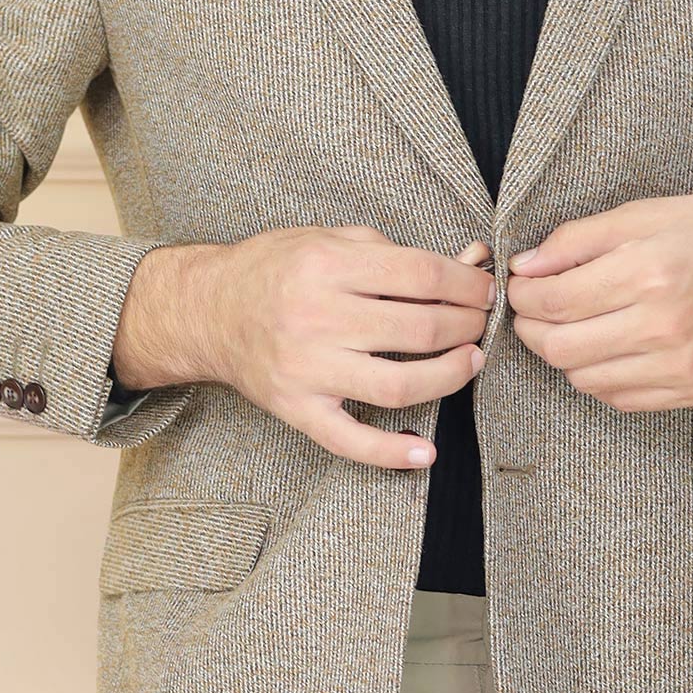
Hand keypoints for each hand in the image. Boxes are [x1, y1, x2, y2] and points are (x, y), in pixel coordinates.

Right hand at [115, 228, 496, 470]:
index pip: (419, 275)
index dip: (465, 284)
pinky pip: (349, 441)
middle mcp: (317, 318)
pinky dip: (391, 453)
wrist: (208, 310)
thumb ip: (394, 252)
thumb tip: (467, 262)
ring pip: (398, 386)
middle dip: (466, 325)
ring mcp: (307, 369)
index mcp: (327, 266)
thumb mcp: (328, 239)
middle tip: (481, 322)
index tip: (484, 289)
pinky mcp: (296, 408)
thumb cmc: (275, 269)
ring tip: (471, 361)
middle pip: (419, 329)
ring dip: (450, 377)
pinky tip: (426, 452)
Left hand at [503, 195, 692, 409]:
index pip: (555, 301)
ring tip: (572, 325)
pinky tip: (605, 347)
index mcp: (648, 273)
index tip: (520, 285)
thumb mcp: (643, 215)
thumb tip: (525, 266)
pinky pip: (616, 397)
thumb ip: (576, 240)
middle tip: (534, 308)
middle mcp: (662, 327)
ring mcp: (677, 366)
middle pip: (559, 347)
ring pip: (582, 378)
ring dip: (563, 353)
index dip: (522, 295)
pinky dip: (597, 375)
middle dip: (532, 327)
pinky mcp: (688, 391)